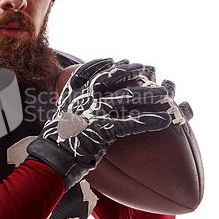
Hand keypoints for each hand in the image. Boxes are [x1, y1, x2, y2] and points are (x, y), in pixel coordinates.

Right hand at [27, 59, 171, 190]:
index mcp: (72, 93)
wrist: (53, 158)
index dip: (104, 64)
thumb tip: (77, 104)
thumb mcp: (60, 116)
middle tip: (147, 69)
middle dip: (132, 71)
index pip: (89, 70)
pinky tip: (165, 120)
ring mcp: (95, 112)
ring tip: (166, 94)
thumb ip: (70, 106)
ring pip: (128, 97)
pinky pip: (133, 122)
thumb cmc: (57, 141)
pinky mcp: (105, 129)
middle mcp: (85, 98)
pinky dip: (151, 121)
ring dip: (150, 94)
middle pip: (113, 77)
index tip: (118, 60)